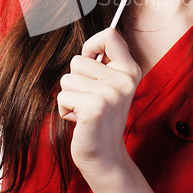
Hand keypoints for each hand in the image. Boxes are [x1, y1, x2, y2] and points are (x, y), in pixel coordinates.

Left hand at [57, 28, 141, 176]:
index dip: (91, 45)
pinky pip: (62, 96)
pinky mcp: (95, 107)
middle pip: (78, 59)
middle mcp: (124, 79)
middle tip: (89, 99)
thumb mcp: (109, 85)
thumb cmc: (100, 117)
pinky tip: (80, 120)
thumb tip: (88, 45)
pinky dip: (64, 109)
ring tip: (84, 110)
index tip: (90, 61)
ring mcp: (111, 93)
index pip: (110, 35)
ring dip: (69, 95)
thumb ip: (102, 64)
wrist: (105, 157)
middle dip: (75, 80)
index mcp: (130, 70)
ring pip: (67, 78)